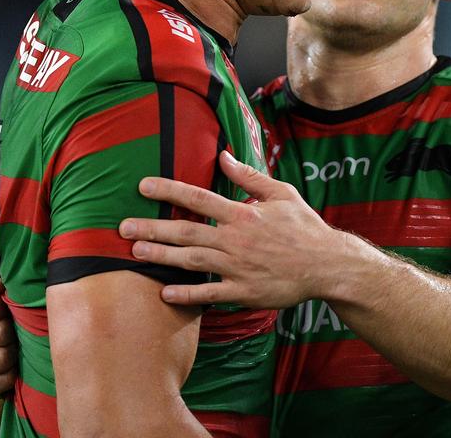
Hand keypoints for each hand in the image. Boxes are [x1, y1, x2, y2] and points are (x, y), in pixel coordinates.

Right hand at [0, 261, 17, 396]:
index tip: (7, 307)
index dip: (8, 306)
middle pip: (1, 333)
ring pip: (4, 357)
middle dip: (13, 329)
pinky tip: (9, 363)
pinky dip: (12, 371)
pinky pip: (4, 379)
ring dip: (15, 351)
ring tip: (13, 343)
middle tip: (14, 327)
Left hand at [119, 151, 342, 307]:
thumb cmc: (304, 227)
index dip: (169, 191)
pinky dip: (187, 293)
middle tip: (123, 228)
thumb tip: (223, 155)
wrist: (327, 265)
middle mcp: (235, 240)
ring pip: (192, 262)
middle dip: (152, 229)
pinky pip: (210, 293)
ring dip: (161, 258)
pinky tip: (164, 292)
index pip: (198, 198)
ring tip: (135, 254)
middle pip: (186, 232)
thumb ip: (249, 176)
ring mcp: (238, 267)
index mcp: (242, 214)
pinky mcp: (244, 291)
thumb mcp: (281, 193)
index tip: (143, 186)